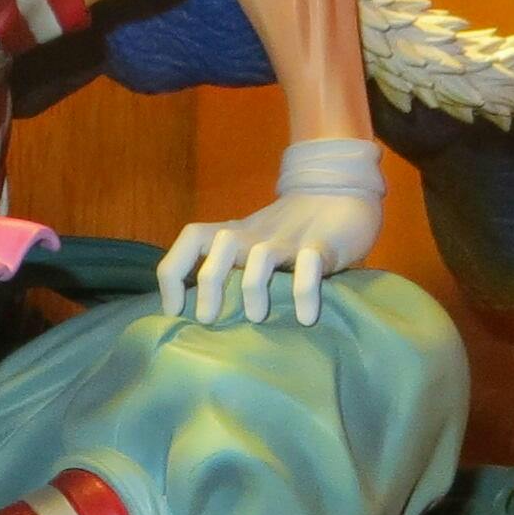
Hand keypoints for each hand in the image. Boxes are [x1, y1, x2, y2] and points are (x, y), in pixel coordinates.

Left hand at [158, 186, 380, 323]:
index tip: (173, 310)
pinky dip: (304, 292)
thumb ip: (230, 272)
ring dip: (252, 288)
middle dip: (208, 283)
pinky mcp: (322, 245)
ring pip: (260, 256)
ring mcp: (288, 240)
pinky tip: (306, 317)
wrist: (340, 195)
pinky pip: (310, 264)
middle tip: (208, 319)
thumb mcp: (252, 248)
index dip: (173, 271)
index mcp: (234, 235)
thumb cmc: (288, 234)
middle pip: (219, 245)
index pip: (192, 238)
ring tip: (256, 318)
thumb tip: (199, 319)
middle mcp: (255, 236)